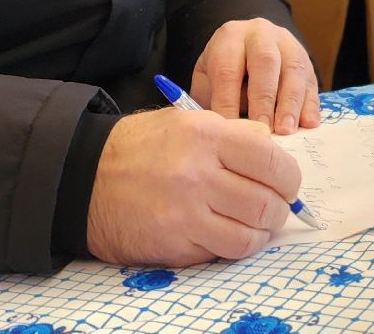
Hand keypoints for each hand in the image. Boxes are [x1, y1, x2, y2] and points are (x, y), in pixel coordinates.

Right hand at [85, 110, 300, 265]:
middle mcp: (198, 172)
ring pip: (251, 234)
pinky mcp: (175, 244)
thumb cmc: (141, 147)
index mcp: (206, 135)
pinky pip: (224, 251)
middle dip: (279, 209)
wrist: (84, 177)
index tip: (287, 184)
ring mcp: (186, 212)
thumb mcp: (186, 122)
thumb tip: (273, 151)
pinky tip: (228, 235)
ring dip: (261, 232)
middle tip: (274, 208)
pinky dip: (234, 246)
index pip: (272, 161)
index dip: (288, 178)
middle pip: (267, 202)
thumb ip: (233, 134)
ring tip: (255, 224)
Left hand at [191, 18, 319, 134]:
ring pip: (293, 71)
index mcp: (231, 36)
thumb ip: (211, 97)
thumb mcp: (206, 78)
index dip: (228, 102)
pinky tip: (308, 123)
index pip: (227, 69)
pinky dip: (310, 105)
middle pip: (265, 62)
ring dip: (290, 104)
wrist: (246, 48)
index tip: (230, 131)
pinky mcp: (307, 61)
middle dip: (264, 100)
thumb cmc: (224, 70)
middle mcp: (261, 34)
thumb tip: (222, 127)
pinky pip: (311, 82)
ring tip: (285, 130)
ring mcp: (288, 44)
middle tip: (263, 128)